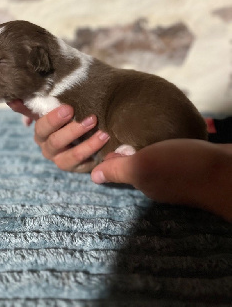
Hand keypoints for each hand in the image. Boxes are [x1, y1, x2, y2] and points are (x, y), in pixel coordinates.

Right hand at [7, 100, 109, 172]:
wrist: (76, 137)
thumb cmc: (62, 119)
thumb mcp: (48, 111)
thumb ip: (31, 106)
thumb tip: (11, 100)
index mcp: (41, 134)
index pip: (42, 127)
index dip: (54, 119)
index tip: (69, 108)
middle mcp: (49, 149)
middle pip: (57, 142)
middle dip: (74, 130)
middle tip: (91, 119)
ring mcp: (62, 161)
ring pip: (72, 156)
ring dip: (89, 145)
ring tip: (103, 134)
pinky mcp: (78, 169)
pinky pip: (86, 165)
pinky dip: (96, 156)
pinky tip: (107, 146)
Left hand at [91, 139, 231, 220]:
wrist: (227, 172)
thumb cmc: (181, 166)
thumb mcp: (143, 166)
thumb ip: (119, 169)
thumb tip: (93, 176)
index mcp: (142, 182)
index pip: (118, 171)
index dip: (107, 158)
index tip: (99, 138)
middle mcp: (156, 182)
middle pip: (132, 167)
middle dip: (122, 152)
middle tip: (114, 129)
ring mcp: (174, 175)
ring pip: (150, 161)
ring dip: (141, 148)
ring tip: (134, 129)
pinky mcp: (188, 165)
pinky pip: (166, 156)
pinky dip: (158, 146)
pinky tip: (160, 134)